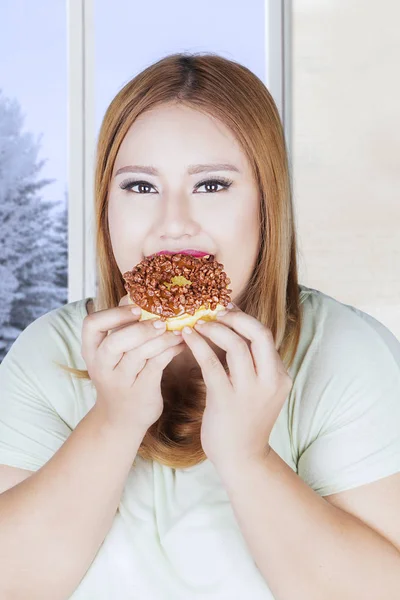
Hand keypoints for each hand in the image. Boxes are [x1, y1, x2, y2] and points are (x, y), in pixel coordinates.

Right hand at [81, 294, 183, 435]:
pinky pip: (156, 366)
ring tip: (178, 329)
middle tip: (160, 320)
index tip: (135, 308)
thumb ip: (121, 328)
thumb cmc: (120, 376)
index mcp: (91, 351)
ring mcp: (120, 381)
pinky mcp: (140, 392)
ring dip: (161, 338)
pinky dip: (171, 351)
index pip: (91, 325)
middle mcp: (102, 366)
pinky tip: (181, 343)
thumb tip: (136, 294)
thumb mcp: (112, 354)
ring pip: (139, 354)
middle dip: (139, 328)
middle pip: (115, 343)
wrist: (120, 420)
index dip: (113, 314)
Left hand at [181, 305, 292, 474]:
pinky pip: (212, 364)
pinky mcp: (227, 400)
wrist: (242, 459)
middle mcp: (271, 381)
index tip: (225, 308)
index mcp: (280, 376)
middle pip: (259, 334)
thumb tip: (231, 330)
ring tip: (197, 322)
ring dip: (214, 329)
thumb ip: (252, 364)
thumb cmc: (244, 421)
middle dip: (235, 317)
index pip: (265, 336)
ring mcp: (250, 392)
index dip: (244, 318)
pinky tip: (187, 337)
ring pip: (236, 346)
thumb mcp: (258, 390)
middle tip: (214, 310)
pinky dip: (198, 346)